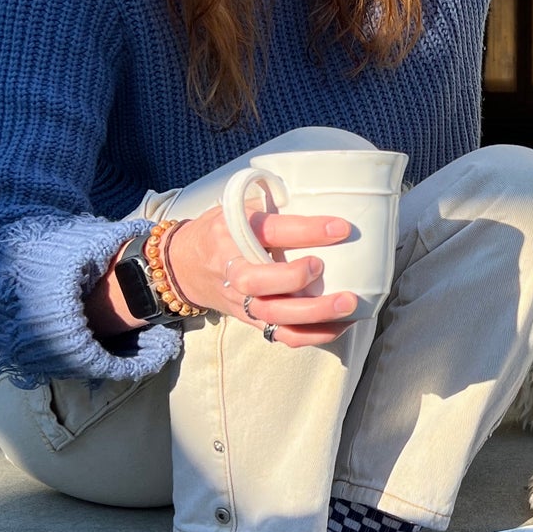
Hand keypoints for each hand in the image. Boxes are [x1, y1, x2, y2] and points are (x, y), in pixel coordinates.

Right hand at [166, 204, 358, 347]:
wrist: (185, 265)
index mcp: (232, 231)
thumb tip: (328, 197)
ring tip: (347, 304)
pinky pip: (280, 335)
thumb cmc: (223, 230)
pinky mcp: (250, 320)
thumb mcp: (238, 207)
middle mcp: (232, 268)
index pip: (270, 231)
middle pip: (257, 282)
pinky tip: (340, 325)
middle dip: (294, 278)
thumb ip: (272, 204)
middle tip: (323, 268)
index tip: (341, 228)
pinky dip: (312, 335)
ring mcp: (240, 299)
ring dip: (312, 314)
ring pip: (271, 314)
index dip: (306, 231)